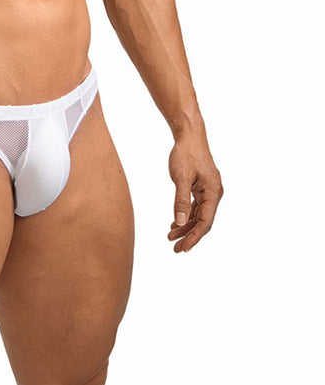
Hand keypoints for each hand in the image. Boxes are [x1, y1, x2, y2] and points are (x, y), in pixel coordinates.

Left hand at [167, 131, 222, 252]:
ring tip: (171, 236)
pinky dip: (186, 215)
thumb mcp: (180, 178)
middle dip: (189, 235)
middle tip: (175, 248)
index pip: (205, 222)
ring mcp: (209, 190)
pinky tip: (176, 223)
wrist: (189, 135)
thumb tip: (179, 222)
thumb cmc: (185, 153)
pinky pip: (196, 206)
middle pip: (203, 221)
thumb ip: (180, 201)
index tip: (183, 248)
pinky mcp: (202, 187)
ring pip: (199, 214)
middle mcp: (214, 193)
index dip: (194, 237)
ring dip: (186, 226)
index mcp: (213, 192)